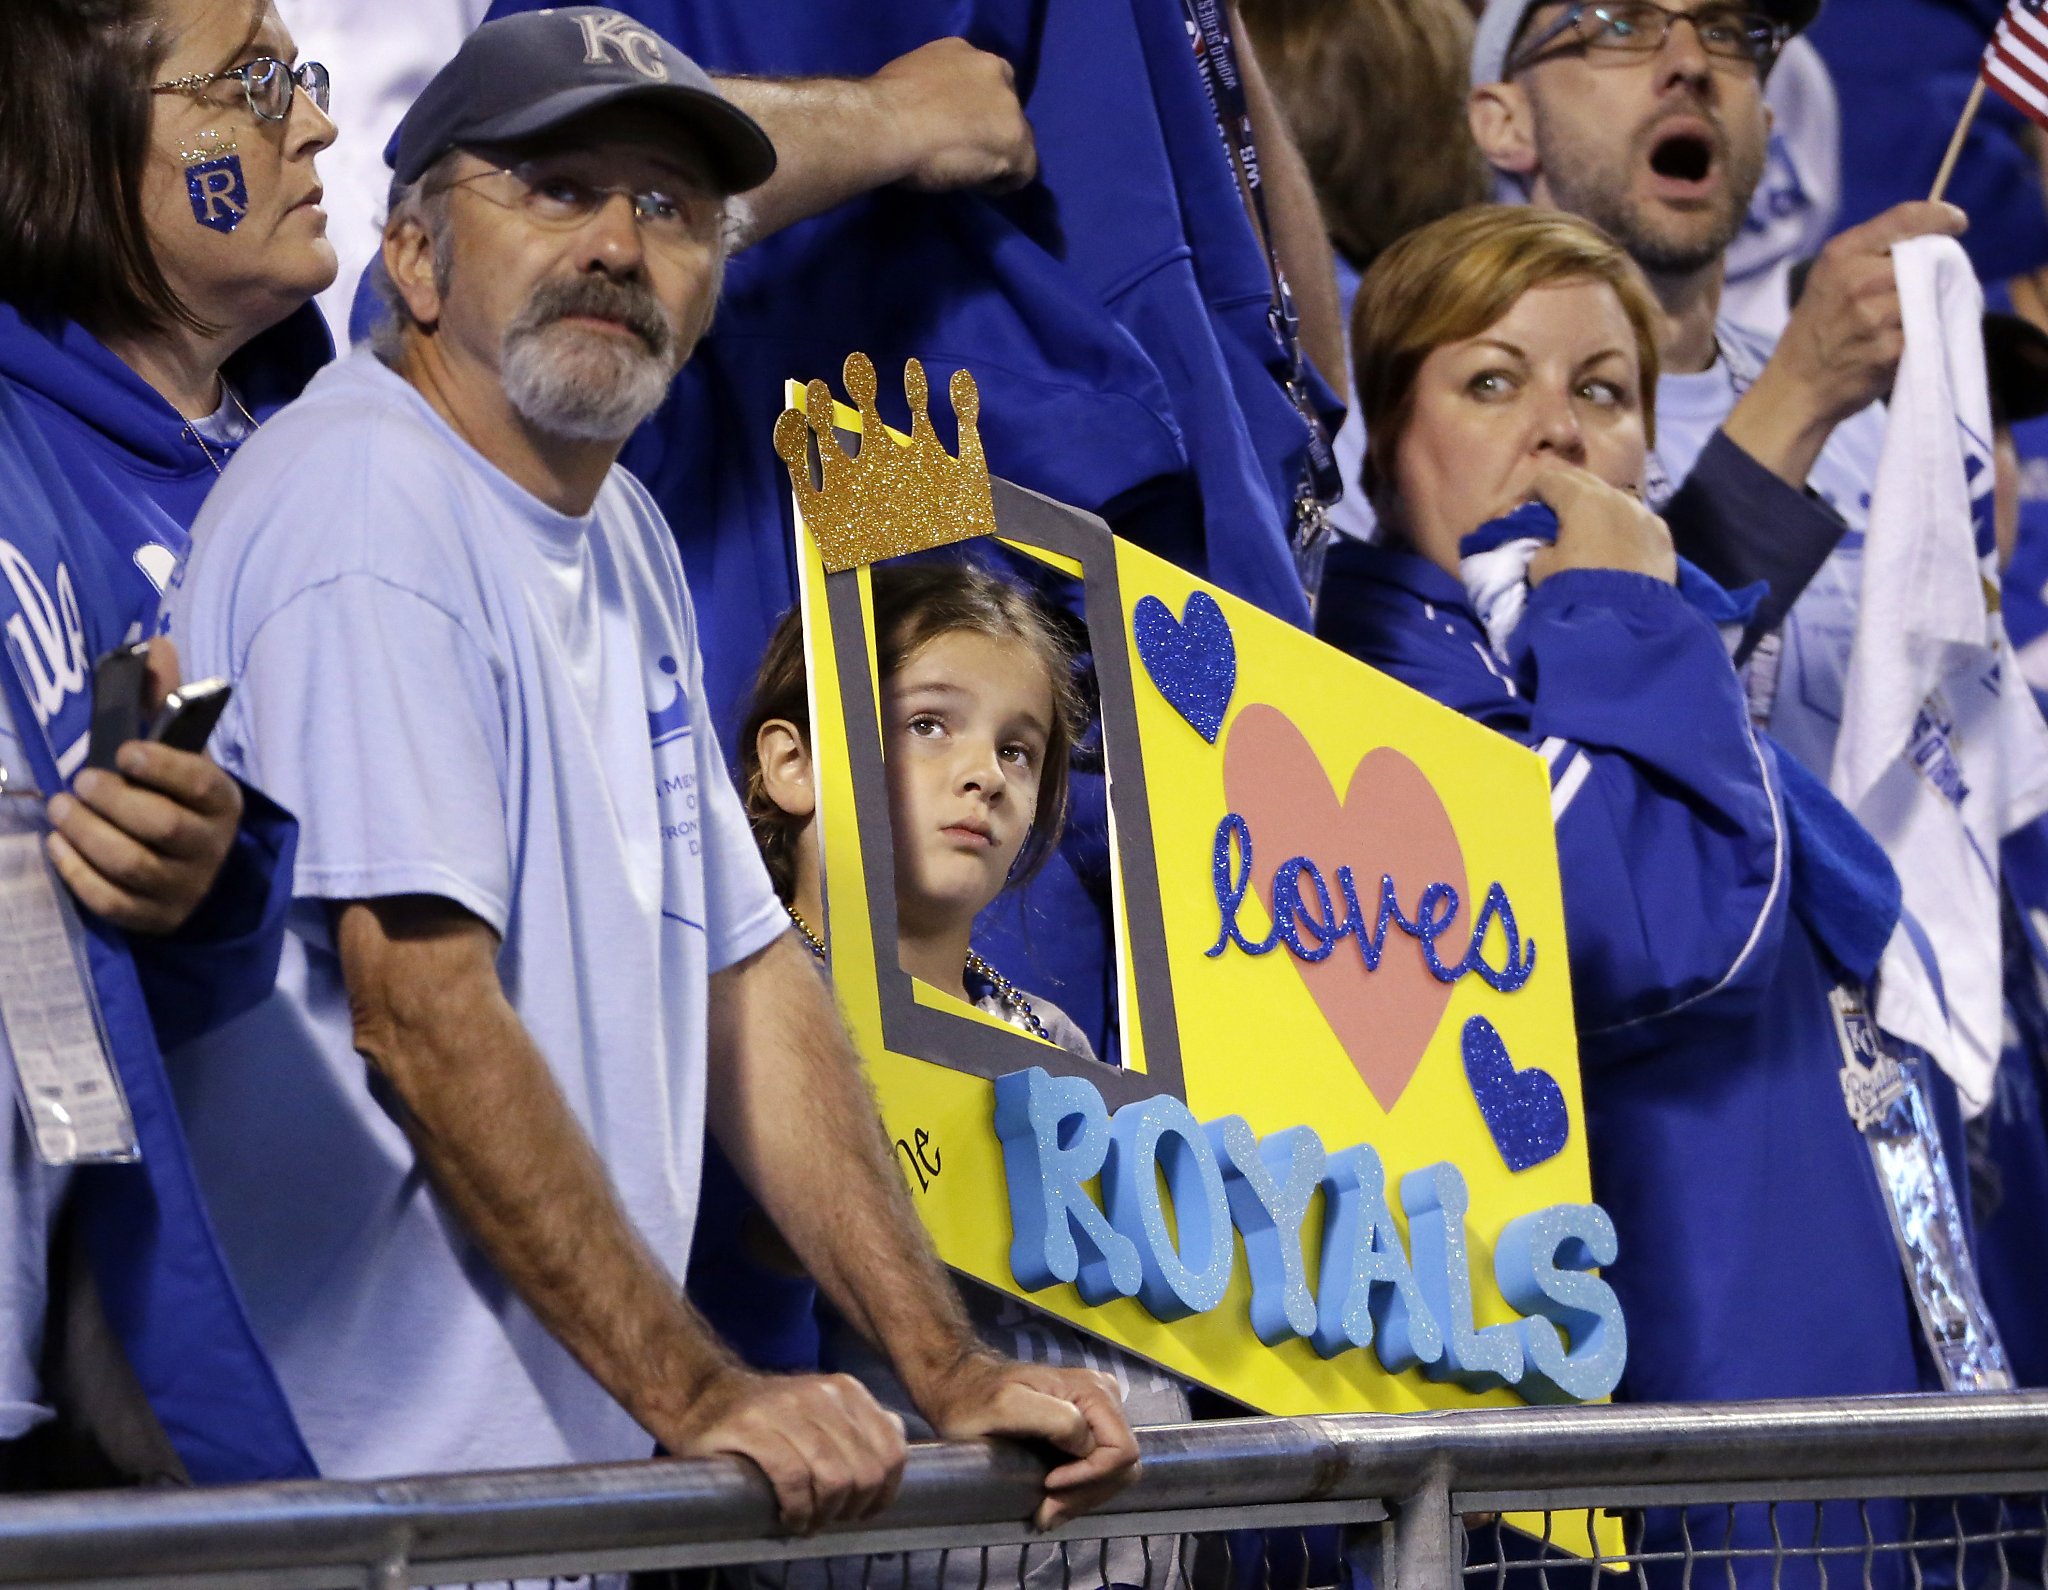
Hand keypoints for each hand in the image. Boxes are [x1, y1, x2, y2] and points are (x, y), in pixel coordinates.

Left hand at [44, 638, 241, 933]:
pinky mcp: (153, 917)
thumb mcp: (181, 753)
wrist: (199, 871)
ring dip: (88, 835)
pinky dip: (78, 873)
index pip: (201, 785)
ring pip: (133, 865)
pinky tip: (59, 846)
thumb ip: (165, 702)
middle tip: (82, 782)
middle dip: (114, 802)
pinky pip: (112, 901)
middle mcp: (209, 847)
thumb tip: (156, 645)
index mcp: (222, 802)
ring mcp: (183, 887)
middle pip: (162, 827)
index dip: (162, 768)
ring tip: (62, 809)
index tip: (124, 752)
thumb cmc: (178, 800)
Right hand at [667, 1367, 907, 1535]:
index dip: (883, 1494)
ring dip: (823, 1514)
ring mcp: (787, 1408)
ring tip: (808, 1523)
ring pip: (833, 1478)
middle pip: (864, 1472)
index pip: (892, 1452)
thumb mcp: (823, 1410)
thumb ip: (860, 1423)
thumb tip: (898, 1439)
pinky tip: (789, 1519)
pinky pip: (793, 1480)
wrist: (706, 1397)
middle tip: (829, 1520)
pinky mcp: (752, 1428)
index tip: (861, 1512)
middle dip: (850, 1509)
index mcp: (847, 1391)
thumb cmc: (769, 1417)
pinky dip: (797, 1510)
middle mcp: (822, 1395)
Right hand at [870, 38, 1037, 193]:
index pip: (984, 83)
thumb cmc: (885, 107)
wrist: (888, 125)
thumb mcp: (910, 80)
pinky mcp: (1016, 142)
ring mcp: (1009, 107)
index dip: (975, 110)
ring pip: (1018, 138)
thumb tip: (935, 113)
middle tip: (965, 151)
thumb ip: (935, 90)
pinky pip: (1024, 170)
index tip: (958, 128)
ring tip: (970, 172)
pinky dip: (1004, 182)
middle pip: (1006, 108)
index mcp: (965, 52)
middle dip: (990, 130)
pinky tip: (979, 185)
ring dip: (997, 156)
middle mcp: (994, 71)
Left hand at [915, 1350, 1139, 1529]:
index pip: (1121, 1452)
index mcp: (1093, 1391)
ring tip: (1045, 1509)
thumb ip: (1055, 1419)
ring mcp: (1100, 1414)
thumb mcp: (1007, 1406)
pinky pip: (1101, 1471)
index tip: (1049, 1485)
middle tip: (1046, 1510)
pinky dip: (1080, 1491)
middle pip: (1122, 1466)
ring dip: (1082, 1497)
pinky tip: (1051, 1498)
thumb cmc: (978, 1399)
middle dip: (1086, 1494)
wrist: (964, 1389)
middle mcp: (1105, 1398)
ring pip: (1114, 1474)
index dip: (1090, 1477)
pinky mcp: (1090, 1429)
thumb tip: (1087, 1443)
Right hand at [1525, 465, 1676, 585]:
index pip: (1549, 479)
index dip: (1531, 491)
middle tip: (1553, 514)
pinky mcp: (1663, 535)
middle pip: (1584, 481)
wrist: (1627, 620)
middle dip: (1565, 493)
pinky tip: (1618, 547)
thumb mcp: (1540, 570)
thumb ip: (1541, 548)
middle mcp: (1616, 497)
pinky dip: (1623, 528)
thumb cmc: (1577, 589)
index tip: (1524, 509)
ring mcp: (1644, 514)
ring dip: (1598, 508)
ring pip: (1615, 499)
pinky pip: (1637, 521)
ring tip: (1588, 531)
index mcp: (1581, 499)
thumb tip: (1550, 546)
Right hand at [1729, 200, 1967, 476]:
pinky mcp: (1889, 349)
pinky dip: (1921, 336)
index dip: (1940, 217)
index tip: (1956, 223)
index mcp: (1841, 254)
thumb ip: (1870, 256)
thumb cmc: (1816, 331)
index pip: (1906, 218)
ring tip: (1906, 321)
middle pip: (1925, 258)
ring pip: (1930, 296)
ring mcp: (1874, 316)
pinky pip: (1925, 331)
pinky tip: (1900, 344)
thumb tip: (1930, 241)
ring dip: (1929, 306)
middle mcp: (1858, 279)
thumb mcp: (1829, 279)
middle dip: (1933, 269)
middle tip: (1924, 286)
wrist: (1794, 389)